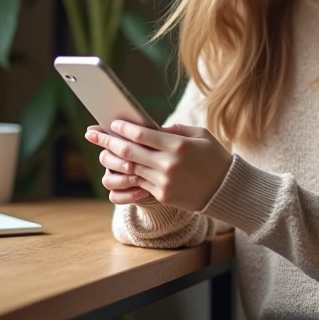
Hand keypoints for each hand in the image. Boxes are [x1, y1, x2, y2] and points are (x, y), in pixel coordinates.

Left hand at [84, 120, 233, 211]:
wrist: (227, 190)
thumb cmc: (215, 158)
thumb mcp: (201, 135)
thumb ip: (175, 130)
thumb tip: (152, 128)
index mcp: (178, 146)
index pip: (142, 135)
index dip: (124, 128)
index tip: (112, 123)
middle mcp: (168, 165)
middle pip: (129, 152)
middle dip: (107, 141)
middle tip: (91, 134)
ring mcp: (164, 183)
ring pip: (130, 169)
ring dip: (113, 160)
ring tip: (102, 152)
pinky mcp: (163, 196)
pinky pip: (140, 184)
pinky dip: (129, 175)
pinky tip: (120, 169)